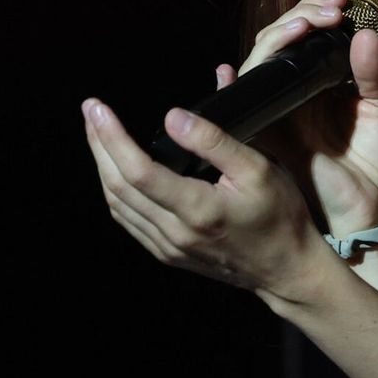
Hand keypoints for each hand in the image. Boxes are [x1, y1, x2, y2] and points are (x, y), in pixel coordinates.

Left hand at [82, 96, 329, 302]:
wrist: (287, 269)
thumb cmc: (279, 217)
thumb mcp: (258, 169)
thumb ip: (214, 142)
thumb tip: (173, 117)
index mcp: (198, 210)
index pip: (138, 172)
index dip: (112, 138)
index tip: (99, 108)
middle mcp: (176, 233)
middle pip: (118, 187)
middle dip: (99, 145)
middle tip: (91, 112)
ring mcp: (169, 247)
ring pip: (118, 205)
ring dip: (102, 167)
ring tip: (98, 134)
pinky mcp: (169, 253)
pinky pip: (130, 221)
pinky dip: (116, 192)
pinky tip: (116, 171)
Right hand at [225, 0, 377, 232]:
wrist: (368, 212)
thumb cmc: (376, 166)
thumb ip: (374, 74)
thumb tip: (364, 34)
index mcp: (325, 80)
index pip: (313, 32)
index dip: (322, 10)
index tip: (347, 5)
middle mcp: (298, 88)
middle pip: (284, 35)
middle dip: (304, 13)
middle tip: (333, 9)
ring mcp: (280, 106)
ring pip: (263, 56)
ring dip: (280, 33)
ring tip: (306, 24)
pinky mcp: (267, 128)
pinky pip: (246, 94)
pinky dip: (242, 74)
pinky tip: (240, 63)